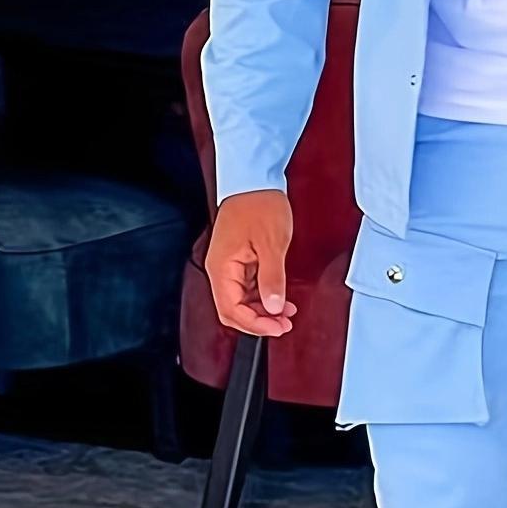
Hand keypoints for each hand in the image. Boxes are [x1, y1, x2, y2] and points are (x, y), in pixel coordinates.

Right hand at [206, 189, 298, 335]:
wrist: (256, 179)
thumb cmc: (260, 204)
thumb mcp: (272, 244)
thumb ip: (272, 279)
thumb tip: (273, 307)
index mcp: (222, 268)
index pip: (232, 310)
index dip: (255, 324)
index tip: (277, 328)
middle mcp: (220, 269)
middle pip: (233, 310)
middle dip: (258, 321)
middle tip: (284, 325)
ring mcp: (229, 264)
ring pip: (241, 300)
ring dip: (262, 310)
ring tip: (286, 314)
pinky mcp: (238, 259)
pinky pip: (247, 287)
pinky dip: (262, 296)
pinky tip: (279, 298)